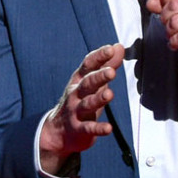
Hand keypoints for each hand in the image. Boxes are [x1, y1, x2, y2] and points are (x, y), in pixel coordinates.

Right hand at [38, 44, 124, 174]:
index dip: (98, 57)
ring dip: (98, 99)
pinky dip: (98, 128)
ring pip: (87, 104)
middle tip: (111, 72)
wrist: (58, 131)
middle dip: (98, 77)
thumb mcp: (92, 82)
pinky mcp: (79, 129)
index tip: (110, 49)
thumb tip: (119, 46)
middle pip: (87, 84)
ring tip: (109, 94)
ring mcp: (75, 112)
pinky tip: (108, 128)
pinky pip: (88, 128)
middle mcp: (76, 94)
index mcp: (79, 80)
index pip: (88, 66)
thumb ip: (107, 65)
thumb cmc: (79, 101)